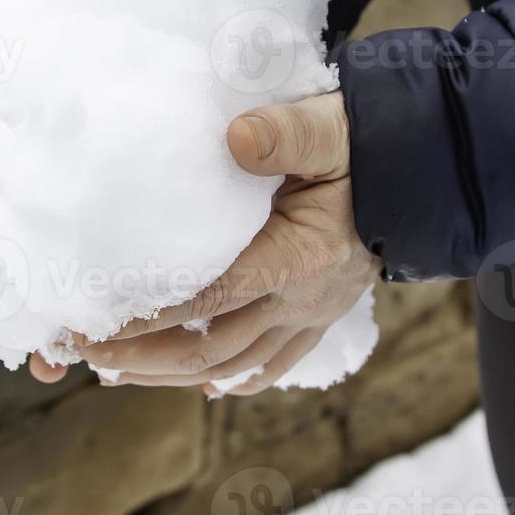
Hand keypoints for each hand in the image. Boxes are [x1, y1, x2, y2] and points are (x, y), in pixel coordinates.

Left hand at [29, 91, 380, 394]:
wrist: (427, 169)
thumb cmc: (367, 143)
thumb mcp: (328, 127)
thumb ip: (284, 134)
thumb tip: (234, 140)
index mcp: (297, 260)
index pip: (210, 302)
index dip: (149, 319)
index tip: (97, 323)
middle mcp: (303, 301)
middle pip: (211, 349)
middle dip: (143, 356)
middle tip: (87, 353)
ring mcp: (313, 315)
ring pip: (235, 366)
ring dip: (174, 374)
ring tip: (119, 372)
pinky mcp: (320, 317)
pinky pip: (273, 363)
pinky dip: (235, 380)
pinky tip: (205, 387)